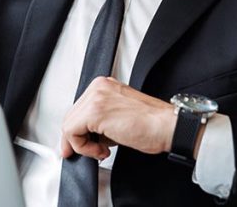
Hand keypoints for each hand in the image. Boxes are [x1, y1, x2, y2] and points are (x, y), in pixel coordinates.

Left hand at [60, 77, 177, 159]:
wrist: (167, 126)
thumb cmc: (152, 124)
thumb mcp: (120, 115)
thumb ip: (100, 120)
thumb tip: (85, 135)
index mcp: (104, 85)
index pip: (79, 109)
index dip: (78, 131)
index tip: (81, 145)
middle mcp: (98, 87)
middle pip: (71, 116)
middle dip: (78, 139)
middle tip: (93, 152)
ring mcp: (96, 97)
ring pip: (69, 125)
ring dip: (83, 145)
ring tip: (102, 150)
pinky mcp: (95, 112)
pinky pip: (72, 133)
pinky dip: (84, 147)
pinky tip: (102, 150)